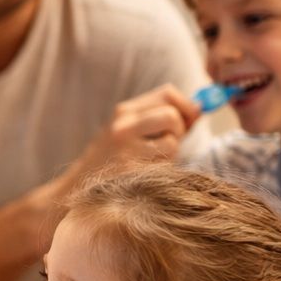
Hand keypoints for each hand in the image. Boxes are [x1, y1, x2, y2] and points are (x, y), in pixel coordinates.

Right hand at [71, 83, 199, 176]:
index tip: (190, 118)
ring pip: (172, 144)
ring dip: (171, 154)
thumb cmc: (113, 157)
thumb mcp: (130, 129)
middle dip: (180, 130)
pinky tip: (146, 173)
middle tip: (170, 142)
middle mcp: (123, 127)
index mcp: (123, 112)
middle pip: (172, 116)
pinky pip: (164, 167)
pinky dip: (163, 170)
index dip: (187, 105)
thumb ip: (162, 117)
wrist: (80, 187)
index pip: (167, 93)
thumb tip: (200, 109)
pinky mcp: (131, 173)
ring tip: (153, 160)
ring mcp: (125, 151)